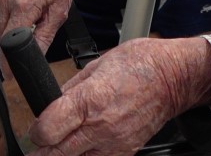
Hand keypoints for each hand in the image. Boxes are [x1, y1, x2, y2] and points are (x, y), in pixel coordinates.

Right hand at [0, 0, 100, 70]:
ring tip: (31, 20)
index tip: (11, 75)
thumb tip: (35, 58)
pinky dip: (6, 22)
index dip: (9, 62)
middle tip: (32, 39)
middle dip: (14, 46)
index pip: (9, 43)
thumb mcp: (59, 12)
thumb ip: (44, 37)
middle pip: (1, 38)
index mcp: (23, 3)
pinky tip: (22, 13)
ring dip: (9, 33)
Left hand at [27, 38, 210, 155]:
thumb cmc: (141, 64)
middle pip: (56, 153)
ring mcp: (114, 142)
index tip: (35, 129)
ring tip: (60, 146)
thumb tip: (53, 103)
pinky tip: (83, 149)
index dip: (35, 132)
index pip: (47, 130)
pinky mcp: (126, 152)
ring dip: (63, 155)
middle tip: (41, 143)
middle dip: (43, 149)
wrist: (174, 78)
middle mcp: (101, 125)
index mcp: (90, 99)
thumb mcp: (97, 64)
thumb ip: (71, 88)